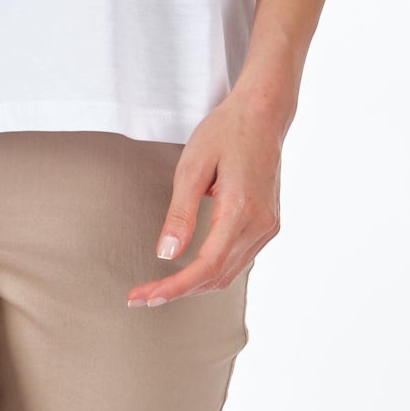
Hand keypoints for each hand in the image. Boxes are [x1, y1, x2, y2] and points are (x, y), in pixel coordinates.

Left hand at [126, 95, 282, 306]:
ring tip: (159, 287)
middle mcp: (261, 225)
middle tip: (140, 296)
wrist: (262, 113)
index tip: (144, 296)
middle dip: (178, 290)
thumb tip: (167, 255)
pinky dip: (212, 271)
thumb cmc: (226, 131)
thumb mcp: (193, 165)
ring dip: (195, 284)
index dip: (174, 287)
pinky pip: (239, 259)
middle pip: (217, 277)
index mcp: (242, 209)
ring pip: (230, 273)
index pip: (206, 266)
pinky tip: (189, 269)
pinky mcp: (268, 223)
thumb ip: (181, 213)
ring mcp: (268, 226)